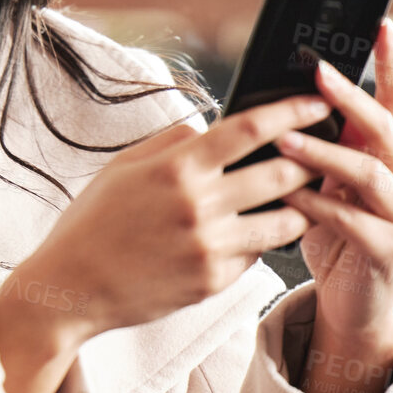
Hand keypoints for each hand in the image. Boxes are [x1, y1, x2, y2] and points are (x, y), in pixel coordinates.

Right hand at [0, 94, 333, 392]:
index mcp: (177, 168)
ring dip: (300, 206)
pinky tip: (251, 233)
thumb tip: (212, 127)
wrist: (69, 289)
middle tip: (323, 153)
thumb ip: (172, 141)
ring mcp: (210, 248)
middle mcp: (199, 206)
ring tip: (301, 197)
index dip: (291, 111)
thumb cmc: (91, 223)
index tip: (317, 103)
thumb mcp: (122, 166)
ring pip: (285, 222)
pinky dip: (259, 241)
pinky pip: (255, 255)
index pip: (251, 129)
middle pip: (282, 174)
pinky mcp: (213, 282)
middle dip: (311, 160)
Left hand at [272, 19, 392, 392]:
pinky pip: (352, 222)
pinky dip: (318, 207)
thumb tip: (289, 96)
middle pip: (387, 129)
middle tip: (319, 74)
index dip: (390, 63)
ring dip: (325, 153)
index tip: (379, 25)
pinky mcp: (389, 251)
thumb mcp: (328, 180)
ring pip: (370, 173)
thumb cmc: (334, 232)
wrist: (351, 301)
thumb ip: (324, 143)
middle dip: (353, 98)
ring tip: (284, 140)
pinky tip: (288, 197)